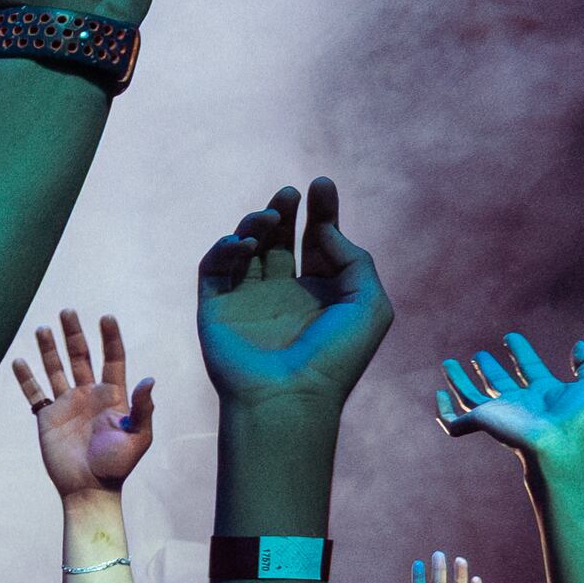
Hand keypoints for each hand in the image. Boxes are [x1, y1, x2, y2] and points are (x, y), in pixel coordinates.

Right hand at [10, 308, 155, 504]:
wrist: (90, 488)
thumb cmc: (117, 465)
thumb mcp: (138, 437)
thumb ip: (143, 408)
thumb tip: (149, 379)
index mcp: (112, 396)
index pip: (112, 359)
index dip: (110, 338)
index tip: (106, 318)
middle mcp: (88, 394)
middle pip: (80, 356)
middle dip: (74, 334)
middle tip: (68, 311)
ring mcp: (66, 404)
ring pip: (56, 368)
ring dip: (49, 348)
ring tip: (42, 328)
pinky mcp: (47, 417)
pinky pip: (34, 393)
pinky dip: (26, 378)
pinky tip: (19, 361)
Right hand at [192, 178, 392, 414]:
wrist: (289, 397)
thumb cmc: (335, 358)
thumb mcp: (369, 305)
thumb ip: (355, 259)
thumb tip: (323, 229)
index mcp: (321, 293)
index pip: (318, 240)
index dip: (321, 211)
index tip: (321, 185)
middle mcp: (283, 294)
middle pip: (280, 237)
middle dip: (284, 211)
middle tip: (289, 195)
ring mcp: (248, 300)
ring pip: (246, 246)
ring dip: (256, 224)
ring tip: (269, 217)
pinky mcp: (216, 308)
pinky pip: (214, 268)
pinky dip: (226, 249)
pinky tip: (245, 245)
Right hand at [428, 331, 583, 474]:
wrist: (561, 448)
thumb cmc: (579, 423)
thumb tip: (579, 345)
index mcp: (543, 394)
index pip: (528, 368)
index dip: (520, 352)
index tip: (511, 337)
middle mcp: (519, 404)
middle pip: (498, 383)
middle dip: (489, 368)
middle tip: (479, 354)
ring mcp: (499, 414)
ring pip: (472, 396)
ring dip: (460, 379)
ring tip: (448, 362)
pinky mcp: (483, 423)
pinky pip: (455, 422)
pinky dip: (444, 410)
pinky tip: (439, 395)